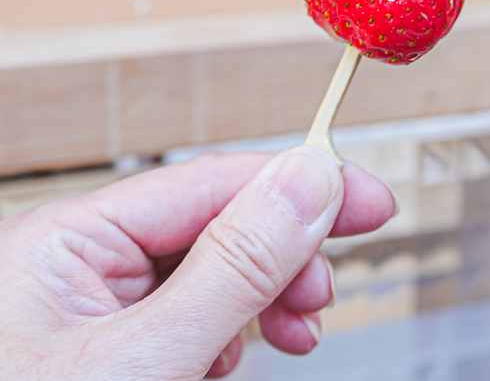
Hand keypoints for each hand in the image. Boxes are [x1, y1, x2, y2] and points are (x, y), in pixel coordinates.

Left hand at [0, 146, 394, 379]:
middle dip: (283, 259)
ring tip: (294, 336)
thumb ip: (233, 267)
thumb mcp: (147, 360)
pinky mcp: (106, 360)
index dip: (301, 187)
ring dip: (264, 302)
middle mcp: (74, 268)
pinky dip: (228, 338)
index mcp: (64, 243)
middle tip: (325, 297)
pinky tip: (236, 361)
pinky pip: (185, 322)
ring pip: (208, 277)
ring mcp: (88, 317)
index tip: (374, 204)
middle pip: (215, 226)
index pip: (211, 180)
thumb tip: (308, 179)